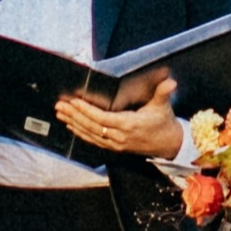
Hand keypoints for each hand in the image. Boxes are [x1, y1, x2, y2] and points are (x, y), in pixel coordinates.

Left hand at [54, 80, 185, 163]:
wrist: (169, 144)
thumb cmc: (164, 122)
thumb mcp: (163, 106)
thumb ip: (163, 92)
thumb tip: (170, 82)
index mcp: (129, 125)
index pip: (102, 118)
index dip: (87, 111)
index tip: (74, 102)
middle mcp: (120, 136)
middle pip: (92, 126)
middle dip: (74, 116)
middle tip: (60, 106)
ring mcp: (116, 144)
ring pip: (90, 135)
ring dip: (74, 124)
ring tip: (61, 114)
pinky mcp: (115, 148)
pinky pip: (94, 141)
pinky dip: (81, 133)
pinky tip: (72, 126)